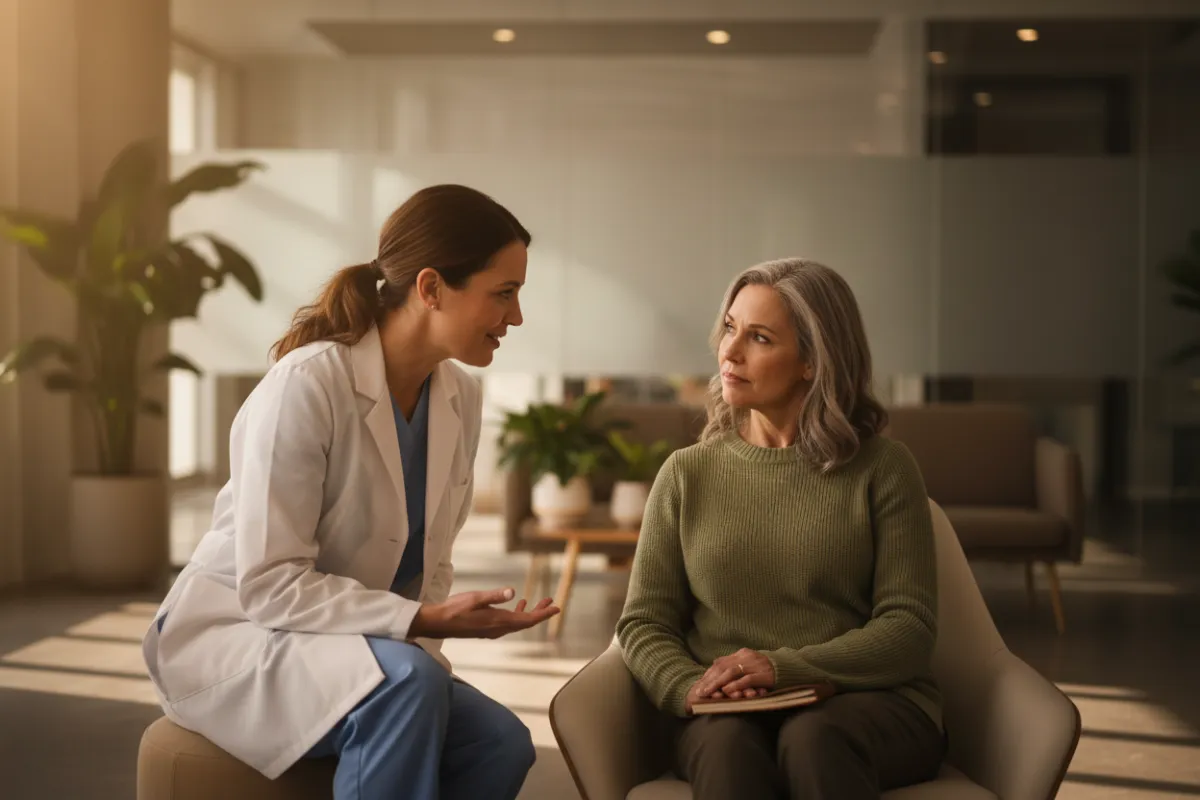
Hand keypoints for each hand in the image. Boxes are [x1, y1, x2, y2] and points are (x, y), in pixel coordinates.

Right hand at [408, 588, 559, 639]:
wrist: (438, 623)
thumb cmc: (455, 609)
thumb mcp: (475, 598)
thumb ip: (494, 596)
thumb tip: (513, 592)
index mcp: (498, 621)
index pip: (527, 620)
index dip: (543, 614)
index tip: (556, 608)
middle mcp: (498, 629)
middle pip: (525, 623)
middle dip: (540, 612)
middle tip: (551, 602)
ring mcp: (493, 630)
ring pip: (517, 623)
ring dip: (529, 613)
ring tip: (538, 601)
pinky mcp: (487, 629)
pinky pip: (508, 623)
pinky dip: (517, 614)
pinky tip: (516, 606)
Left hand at [695, 648, 775, 701]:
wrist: (790, 668)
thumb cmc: (767, 670)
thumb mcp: (749, 665)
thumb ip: (736, 666)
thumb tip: (717, 671)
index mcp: (741, 653)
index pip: (720, 663)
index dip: (709, 674)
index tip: (700, 685)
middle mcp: (746, 656)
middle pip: (723, 667)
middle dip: (710, 680)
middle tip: (700, 691)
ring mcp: (755, 665)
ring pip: (732, 672)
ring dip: (718, 683)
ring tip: (709, 692)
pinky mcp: (764, 674)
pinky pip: (747, 679)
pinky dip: (736, 685)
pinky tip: (727, 691)